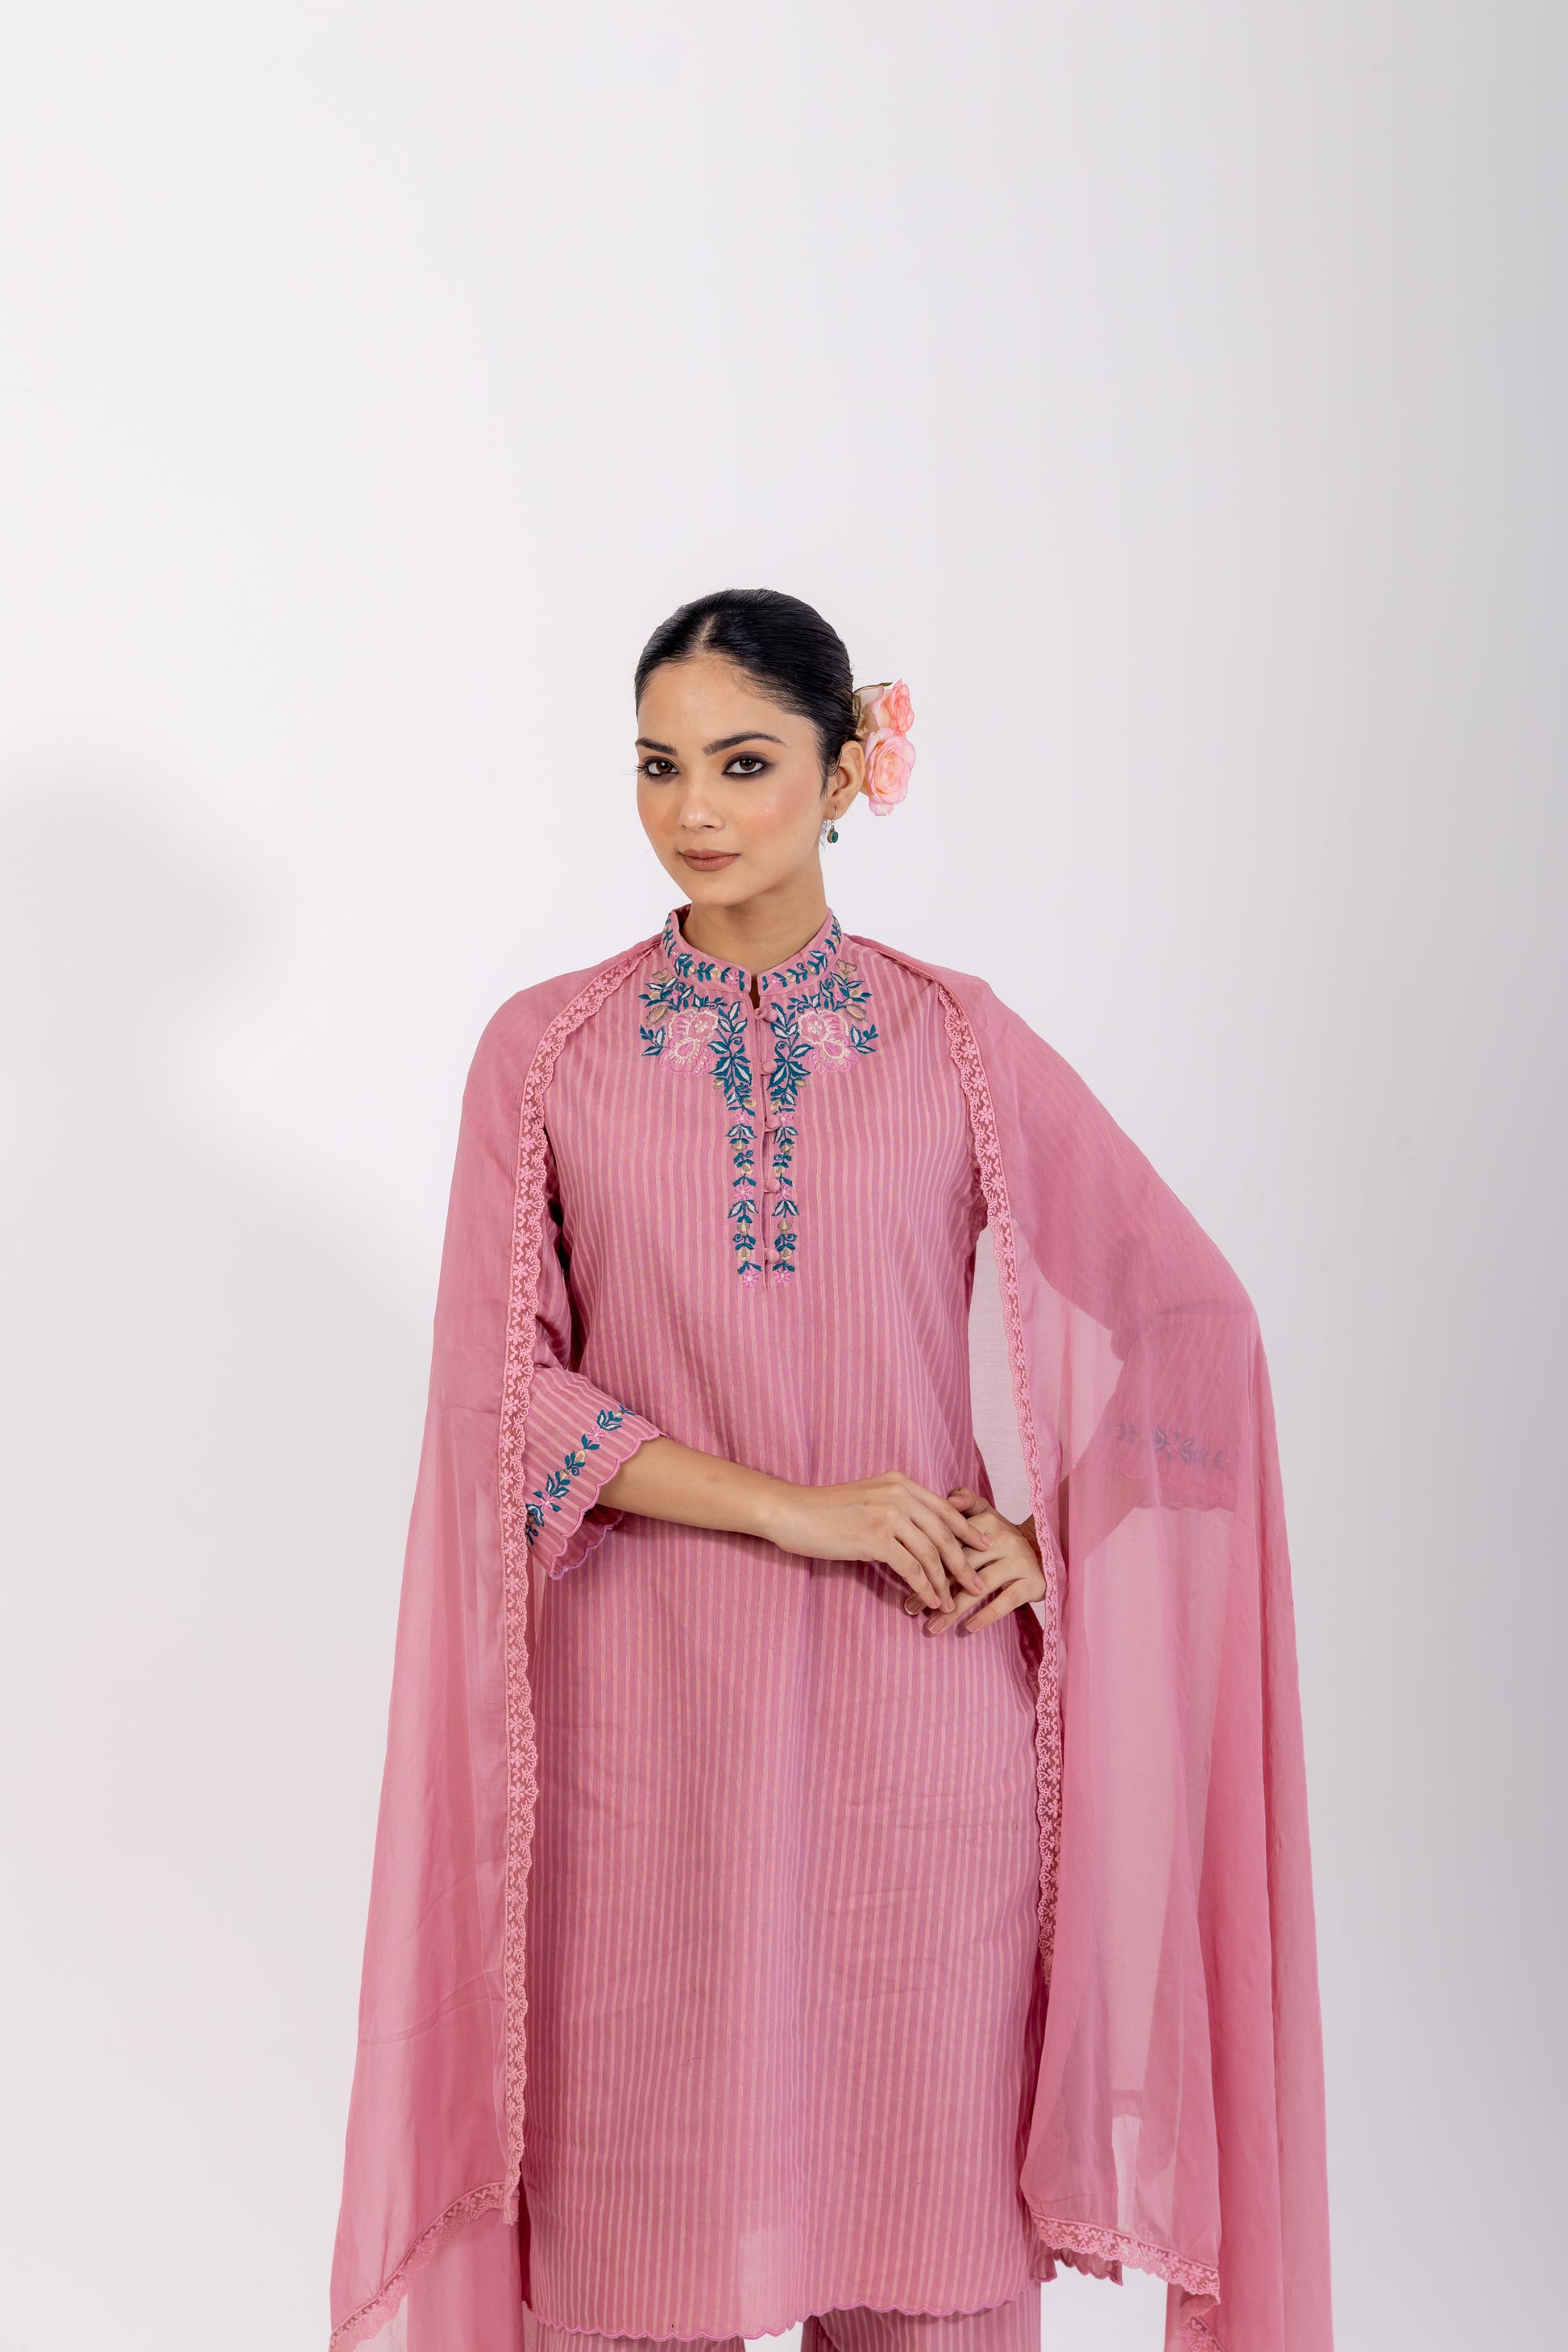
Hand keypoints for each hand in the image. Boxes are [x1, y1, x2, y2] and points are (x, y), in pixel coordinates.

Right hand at [762, 1473, 992, 1613]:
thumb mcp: (868, 1497)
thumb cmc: (825, 1510)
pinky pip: (910, 1567)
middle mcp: (899, 1494)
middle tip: (977, 1584)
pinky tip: (930, 1600)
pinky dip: (924, 1587)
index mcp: (900, 1482)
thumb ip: (896, 1507)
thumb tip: (920, 1532)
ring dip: (945, 1581)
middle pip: (944, 1533)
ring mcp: (888, 1514)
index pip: (945, 1508)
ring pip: (930, 1553)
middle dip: (964, 1562)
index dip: (968, 1530)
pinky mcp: (875, 1537)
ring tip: (954, 1601)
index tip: (985, 1546)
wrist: (791, 1511)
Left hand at [916, 1485, 1046, 1636]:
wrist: (1047, 1550)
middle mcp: (1004, 1540)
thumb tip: (948, 1497)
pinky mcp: (1032, 1583)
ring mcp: (1019, 1561)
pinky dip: (987, 1616)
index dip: (927, 1560)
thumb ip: (966, 1502)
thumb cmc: (1004, 1537)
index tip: (905, 1578)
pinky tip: (968, 1628)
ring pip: (980, 1586)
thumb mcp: (987, 1514)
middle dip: (934, 1587)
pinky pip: (1006, 1601)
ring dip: (954, 1609)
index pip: (952, 1542)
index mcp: (988, 1521)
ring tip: (932, 1626)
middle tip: (910, 1607)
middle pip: (962, 1566)